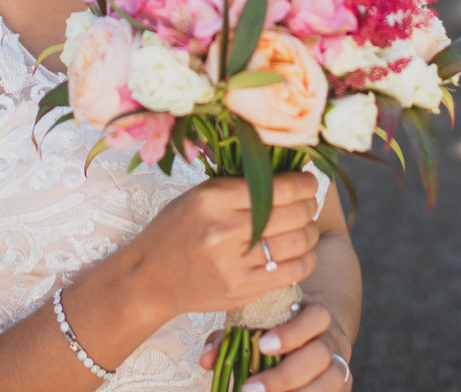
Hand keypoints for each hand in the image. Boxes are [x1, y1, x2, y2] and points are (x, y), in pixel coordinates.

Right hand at [124, 172, 322, 317]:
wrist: (149, 277)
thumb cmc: (175, 230)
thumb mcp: (199, 196)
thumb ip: (239, 186)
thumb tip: (286, 172)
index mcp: (214, 198)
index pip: (278, 187)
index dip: (304, 183)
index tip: (308, 182)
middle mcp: (225, 229)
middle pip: (294, 214)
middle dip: (310, 205)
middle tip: (308, 203)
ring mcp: (234, 263)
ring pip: (298, 242)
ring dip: (311, 231)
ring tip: (306, 227)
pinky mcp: (242, 289)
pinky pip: (292, 272)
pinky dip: (306, 259)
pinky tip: (302, 252)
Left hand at [197, 302, 352, 390]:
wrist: (314, 336)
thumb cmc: (277, 328)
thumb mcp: (256, 324)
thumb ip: (230, 338)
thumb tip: (207, 359)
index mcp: (314, 314)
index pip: (315, 317)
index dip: (292, 333)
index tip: (261, 345)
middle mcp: (331, 338)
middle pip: (321, 354)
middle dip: (286, 374)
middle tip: (250, 389)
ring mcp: (340, 363)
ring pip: (334, 379)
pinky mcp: (343, 384)